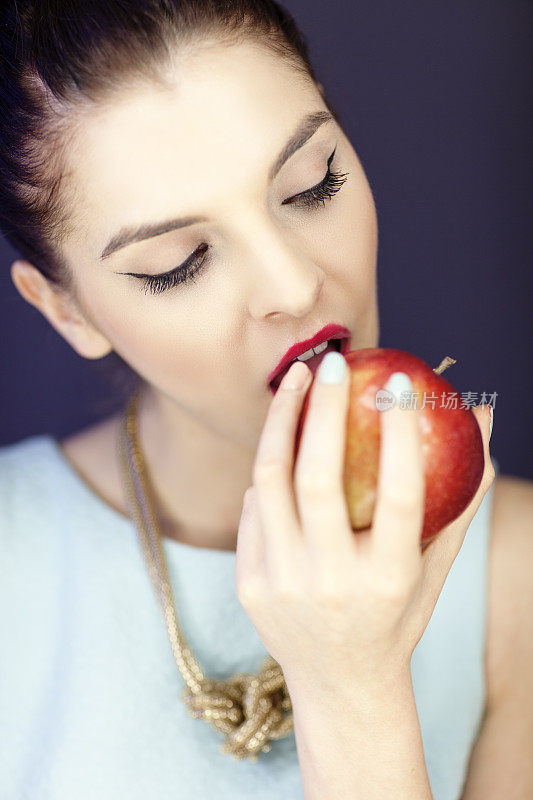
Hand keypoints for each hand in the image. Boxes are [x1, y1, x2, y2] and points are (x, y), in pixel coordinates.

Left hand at [235, 357, 494, 693]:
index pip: (402, 496)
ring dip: (279, 419)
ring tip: (296, 378)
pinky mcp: (248, 584)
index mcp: (390, 579)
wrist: (338, 684)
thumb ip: (462, 494)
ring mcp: (282, 585)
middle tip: (333, 362)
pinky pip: (253, 506)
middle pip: (317, 479)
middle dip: (322, 408)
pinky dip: (268, 467)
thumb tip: (484, 415)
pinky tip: (281, 441)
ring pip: (269, 481)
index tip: (399, 381)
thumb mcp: (436, 564)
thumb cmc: (397, 613)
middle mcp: (333, 584)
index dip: (403, 434)